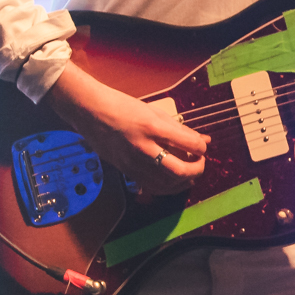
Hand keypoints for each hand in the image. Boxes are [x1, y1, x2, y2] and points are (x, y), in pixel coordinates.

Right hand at [49, 65, 208, 193]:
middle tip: (200, 163)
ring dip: (184, 182)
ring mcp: (133, 162)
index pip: (189, 144)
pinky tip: (173, 181)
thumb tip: (203, 139)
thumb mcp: (154, 111)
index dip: (201, 148)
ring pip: (166, 184)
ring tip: (190, 174)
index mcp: (153, 127)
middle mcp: (143, 147)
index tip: (202, 147)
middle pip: (179, 171)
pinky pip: (151, 186)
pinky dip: (167, 187)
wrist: (90, 111)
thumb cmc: (122, 107)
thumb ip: (180, 128)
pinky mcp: (126, 170)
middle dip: (197, 170)